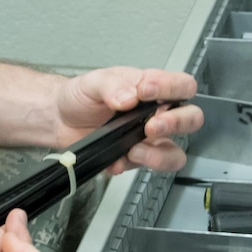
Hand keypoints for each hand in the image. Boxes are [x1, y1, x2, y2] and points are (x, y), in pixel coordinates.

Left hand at [51, 68, 202, 174]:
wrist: (60, 119)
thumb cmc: (82, 96)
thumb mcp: (94, 81)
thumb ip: (111, 85)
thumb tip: (128, 97)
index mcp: (152, 88)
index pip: (182, 86)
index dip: (172, 89)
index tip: (146, 91)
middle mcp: (156, 114)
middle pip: (191, 119)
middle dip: (176, 123)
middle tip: (152, 125)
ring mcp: (147, 140)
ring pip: (175, 153)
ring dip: (159, 154)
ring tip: (135, 149)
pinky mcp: (133, 158)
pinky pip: (143, 169)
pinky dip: (128, 166)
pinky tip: (115, 159)